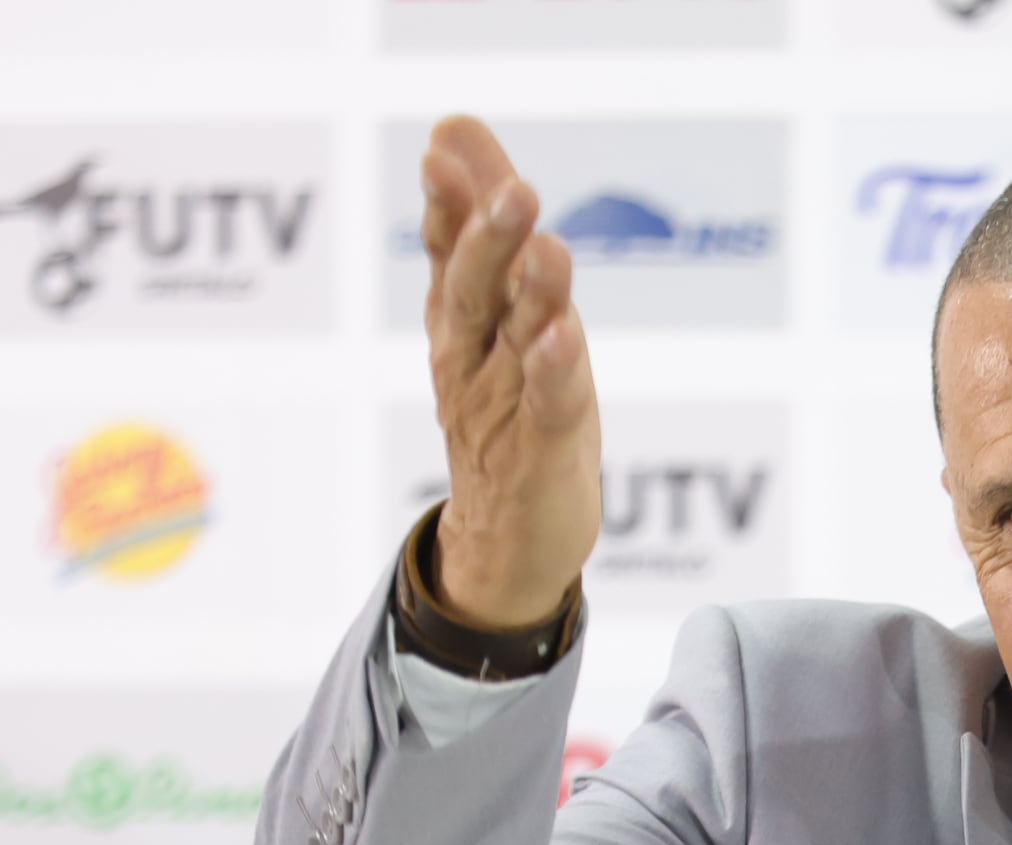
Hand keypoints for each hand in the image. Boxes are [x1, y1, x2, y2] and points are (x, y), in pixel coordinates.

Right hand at [419, 115, 600, 628]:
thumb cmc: (509, 419)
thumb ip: (474, 234)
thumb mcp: (494, 324)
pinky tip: (562, 340)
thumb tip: (454, 133)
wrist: (504, 544)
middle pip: (477, 290)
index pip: (453, 252)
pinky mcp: (536, 456)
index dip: (452, 202)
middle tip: (512, 189)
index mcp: (463, 324)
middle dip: (490, 238)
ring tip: (547, 250)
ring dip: (533, 295)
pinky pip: (546, 408)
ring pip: (515, 343)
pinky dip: (553, 374)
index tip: (449, 146)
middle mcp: (474, 359)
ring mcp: (501, 408)